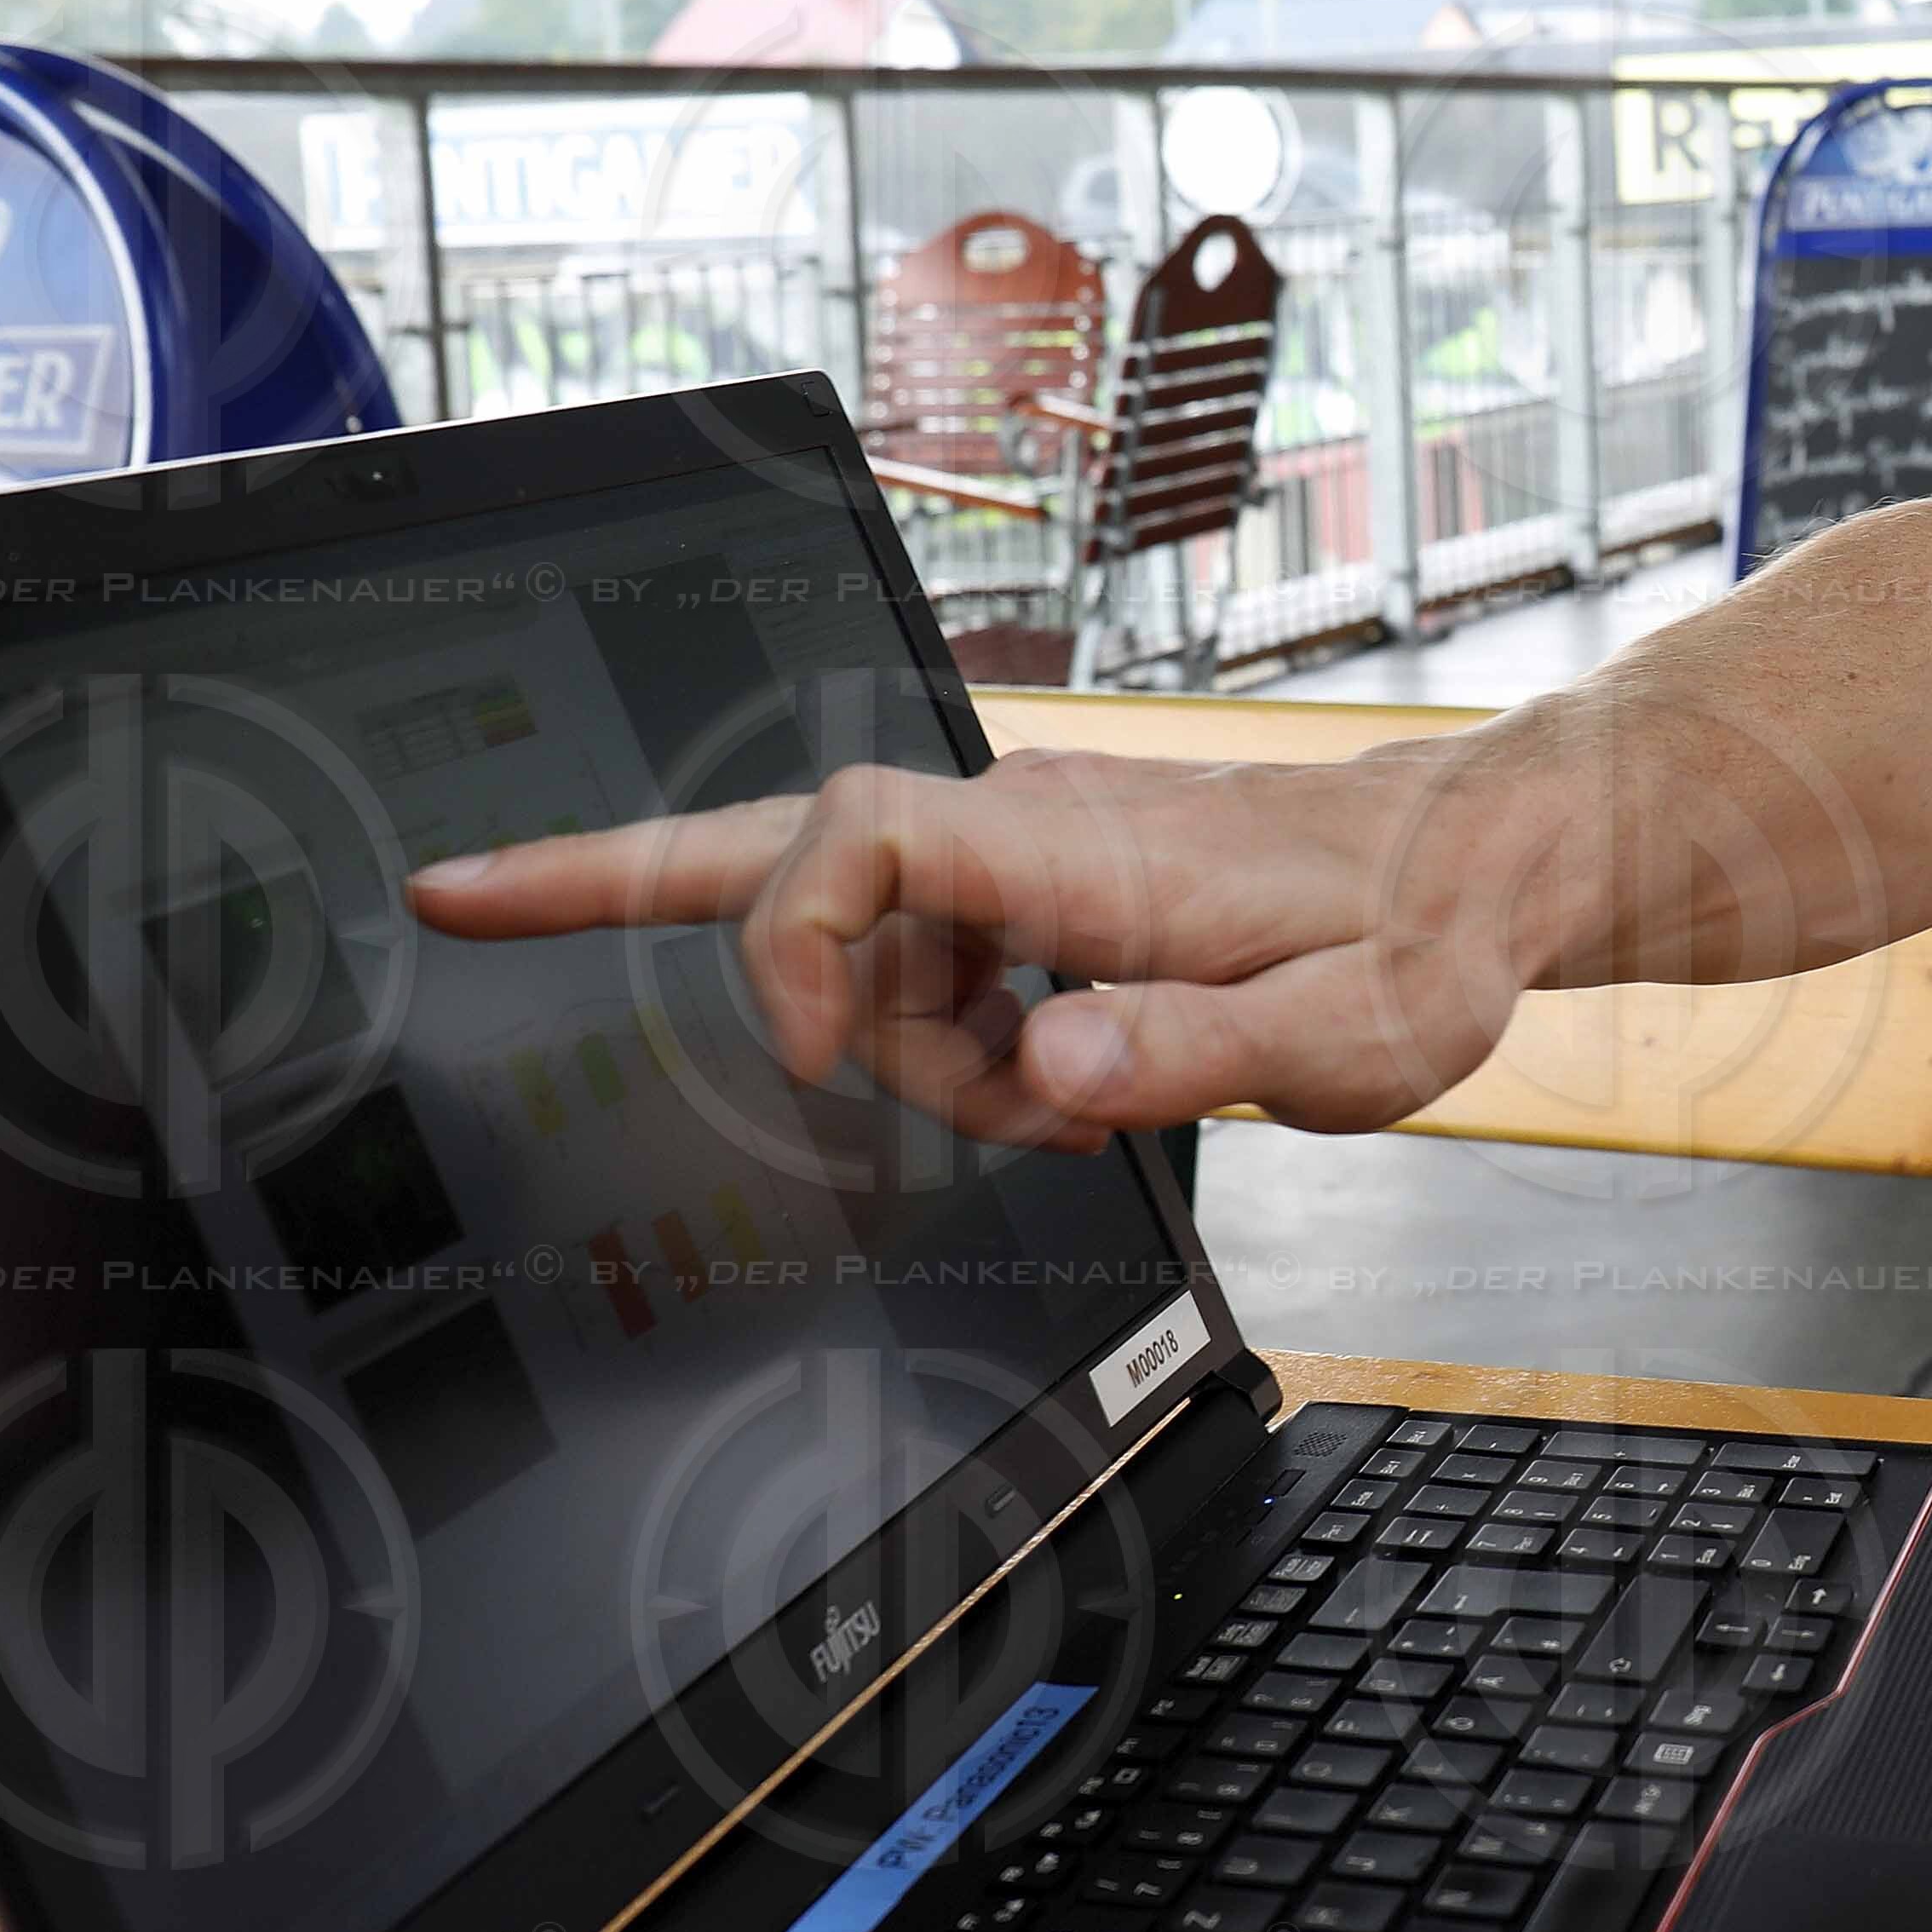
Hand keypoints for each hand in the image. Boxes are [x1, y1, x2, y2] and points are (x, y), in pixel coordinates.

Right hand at [405, 742, 1558, 1147]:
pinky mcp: (1028, 882)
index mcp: (1081, 852)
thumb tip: (1053, 1070)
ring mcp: (1019, 849)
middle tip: (461, 893)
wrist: (1471, 867)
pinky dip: (948, 1038)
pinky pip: (922, 963)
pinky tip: (1050, 1074)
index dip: (792, 939)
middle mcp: (1027, 826)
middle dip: (606, 865)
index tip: (815, 1061)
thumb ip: (1195, 1054)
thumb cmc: (1419, 939)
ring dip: (922, 1059)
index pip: (859, 834)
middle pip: (776, 835)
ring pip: (871, 957)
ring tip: (1067, 1105)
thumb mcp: (1351, 1034)